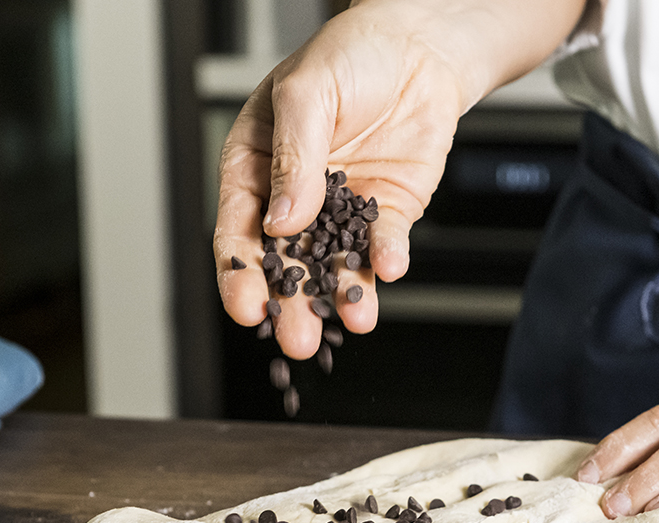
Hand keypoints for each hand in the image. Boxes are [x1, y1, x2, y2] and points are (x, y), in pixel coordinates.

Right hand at [213, 4, 469, 358]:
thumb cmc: (349, 55)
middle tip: (295, 338)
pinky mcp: (389, 211)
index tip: (246, 307)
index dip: (240, 272)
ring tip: (351, 321)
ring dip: (342, 295)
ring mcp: (344, 209)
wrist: (419, 47)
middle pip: (287, 262)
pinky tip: (387, 272)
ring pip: (336, 263)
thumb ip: (294, 157)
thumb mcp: (306, 93)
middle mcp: (297, 196)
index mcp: (256, 167)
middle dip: (292, 303)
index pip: (240, 228)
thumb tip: (282, 220)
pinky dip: (386, 259)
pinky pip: (384, 243)